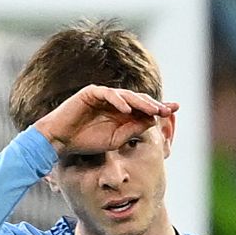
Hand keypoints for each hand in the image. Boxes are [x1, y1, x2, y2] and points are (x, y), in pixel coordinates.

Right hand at [32, 84, 170, 155]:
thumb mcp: (116, 139)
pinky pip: (108, 94)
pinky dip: (118, 101)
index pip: (144, 107)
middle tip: (167, 109)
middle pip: (139, 99)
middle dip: (154, 104)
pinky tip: (127, 109)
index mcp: (122, 112)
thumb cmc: (87, 141)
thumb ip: (134, 129)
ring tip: (152, 109)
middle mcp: (115, 102)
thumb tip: (154, 120)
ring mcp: (103, 95)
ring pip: (126, 95)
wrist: (60, 141)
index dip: (159, 107)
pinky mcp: (91, 92)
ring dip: (140, 102)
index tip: (175, 109)